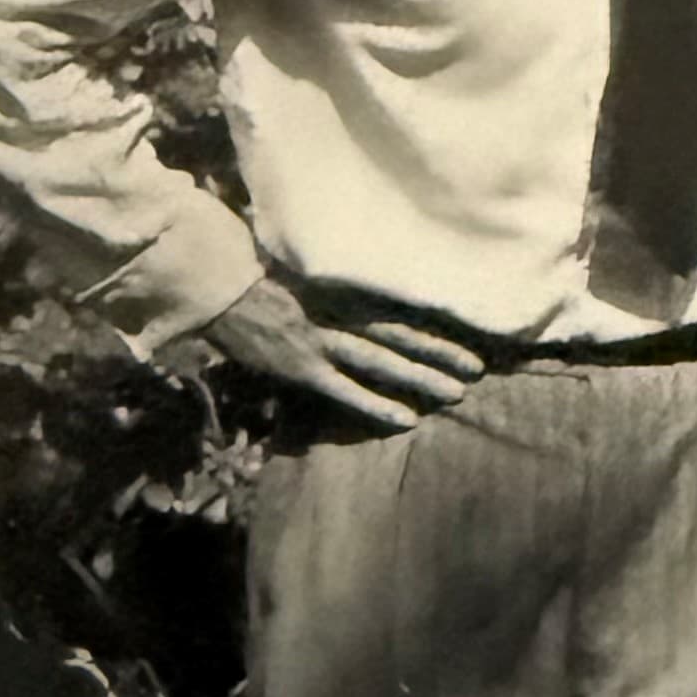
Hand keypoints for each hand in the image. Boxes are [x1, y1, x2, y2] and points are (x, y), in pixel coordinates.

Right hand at [205, 273, 484, 429]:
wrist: (219, 287)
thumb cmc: (261, 280)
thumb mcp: (308, 275)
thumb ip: (338, 287)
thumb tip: (367, 292)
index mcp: (344, 292)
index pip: (399, 309)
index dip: (434, 323)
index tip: (466, 331)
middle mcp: (341, 315)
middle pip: (401, 335)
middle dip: (441, 353)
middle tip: (477, 370)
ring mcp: (324, 342)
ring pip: (383, 362)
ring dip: (421, 378)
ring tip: (456, 394)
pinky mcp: (304, 367)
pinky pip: (347, 391)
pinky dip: (377, 406)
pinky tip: (407, 421)